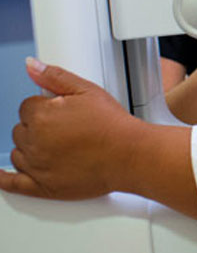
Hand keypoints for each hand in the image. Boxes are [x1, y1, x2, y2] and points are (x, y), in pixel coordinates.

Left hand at [0, 58, 141, 199]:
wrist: (128, 154)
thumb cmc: (112, 124)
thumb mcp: (87, 90)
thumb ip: (54, 76)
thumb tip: (31, 65)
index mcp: (41, 116)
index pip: (27, 106)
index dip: (45, 106)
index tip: (61, 110)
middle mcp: (34, 142)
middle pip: (21, 129)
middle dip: (37, 125)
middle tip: (64, 127)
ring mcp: (36, 166)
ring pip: (18, 152)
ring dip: (30, 146)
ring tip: (58, 144)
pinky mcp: (41, 187)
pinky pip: (10, 183)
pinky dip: (1, 178)